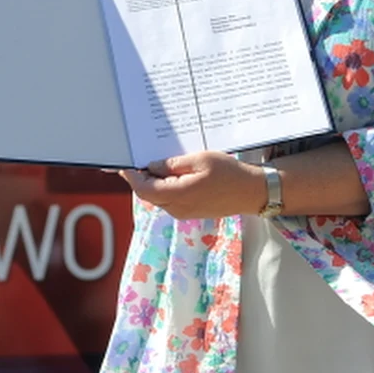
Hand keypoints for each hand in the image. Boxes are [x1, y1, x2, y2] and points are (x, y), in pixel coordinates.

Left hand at [118, 151, 267, 219]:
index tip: (123, 166)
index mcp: (178, 194)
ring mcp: (183, 212)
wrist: (250, 191)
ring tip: (160, 164)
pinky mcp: (190, 212)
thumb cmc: (229, 173)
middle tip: (140, 159)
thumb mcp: (200, 159)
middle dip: (141, 178)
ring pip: (159, 197)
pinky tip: (174, 174)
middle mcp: (177, 208)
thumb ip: (173, 164)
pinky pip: (170, 200)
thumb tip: (151, 167)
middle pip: (149, 194)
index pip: (144, 189)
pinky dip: (166, 188)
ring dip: (154, 183)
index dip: (131, 177)